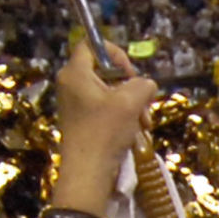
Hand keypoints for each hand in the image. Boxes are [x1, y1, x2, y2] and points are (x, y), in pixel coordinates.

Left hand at [53, 43, 157, 217]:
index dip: (114, 52)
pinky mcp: (82, 122)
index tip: (130, 74)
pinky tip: (135, 133)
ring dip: (132, 106)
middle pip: (105, 71)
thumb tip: (147, 85)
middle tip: (143, 105)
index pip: (90, 45)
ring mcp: (76, 105)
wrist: (88, 173)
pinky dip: (123, 118)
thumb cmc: (104, 132)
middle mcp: (71, 85)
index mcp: (75, 73)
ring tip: (143, 124)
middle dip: (130, 87)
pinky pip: (106, 110)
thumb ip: (143, 84)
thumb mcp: (130, 102)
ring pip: (110, 93)